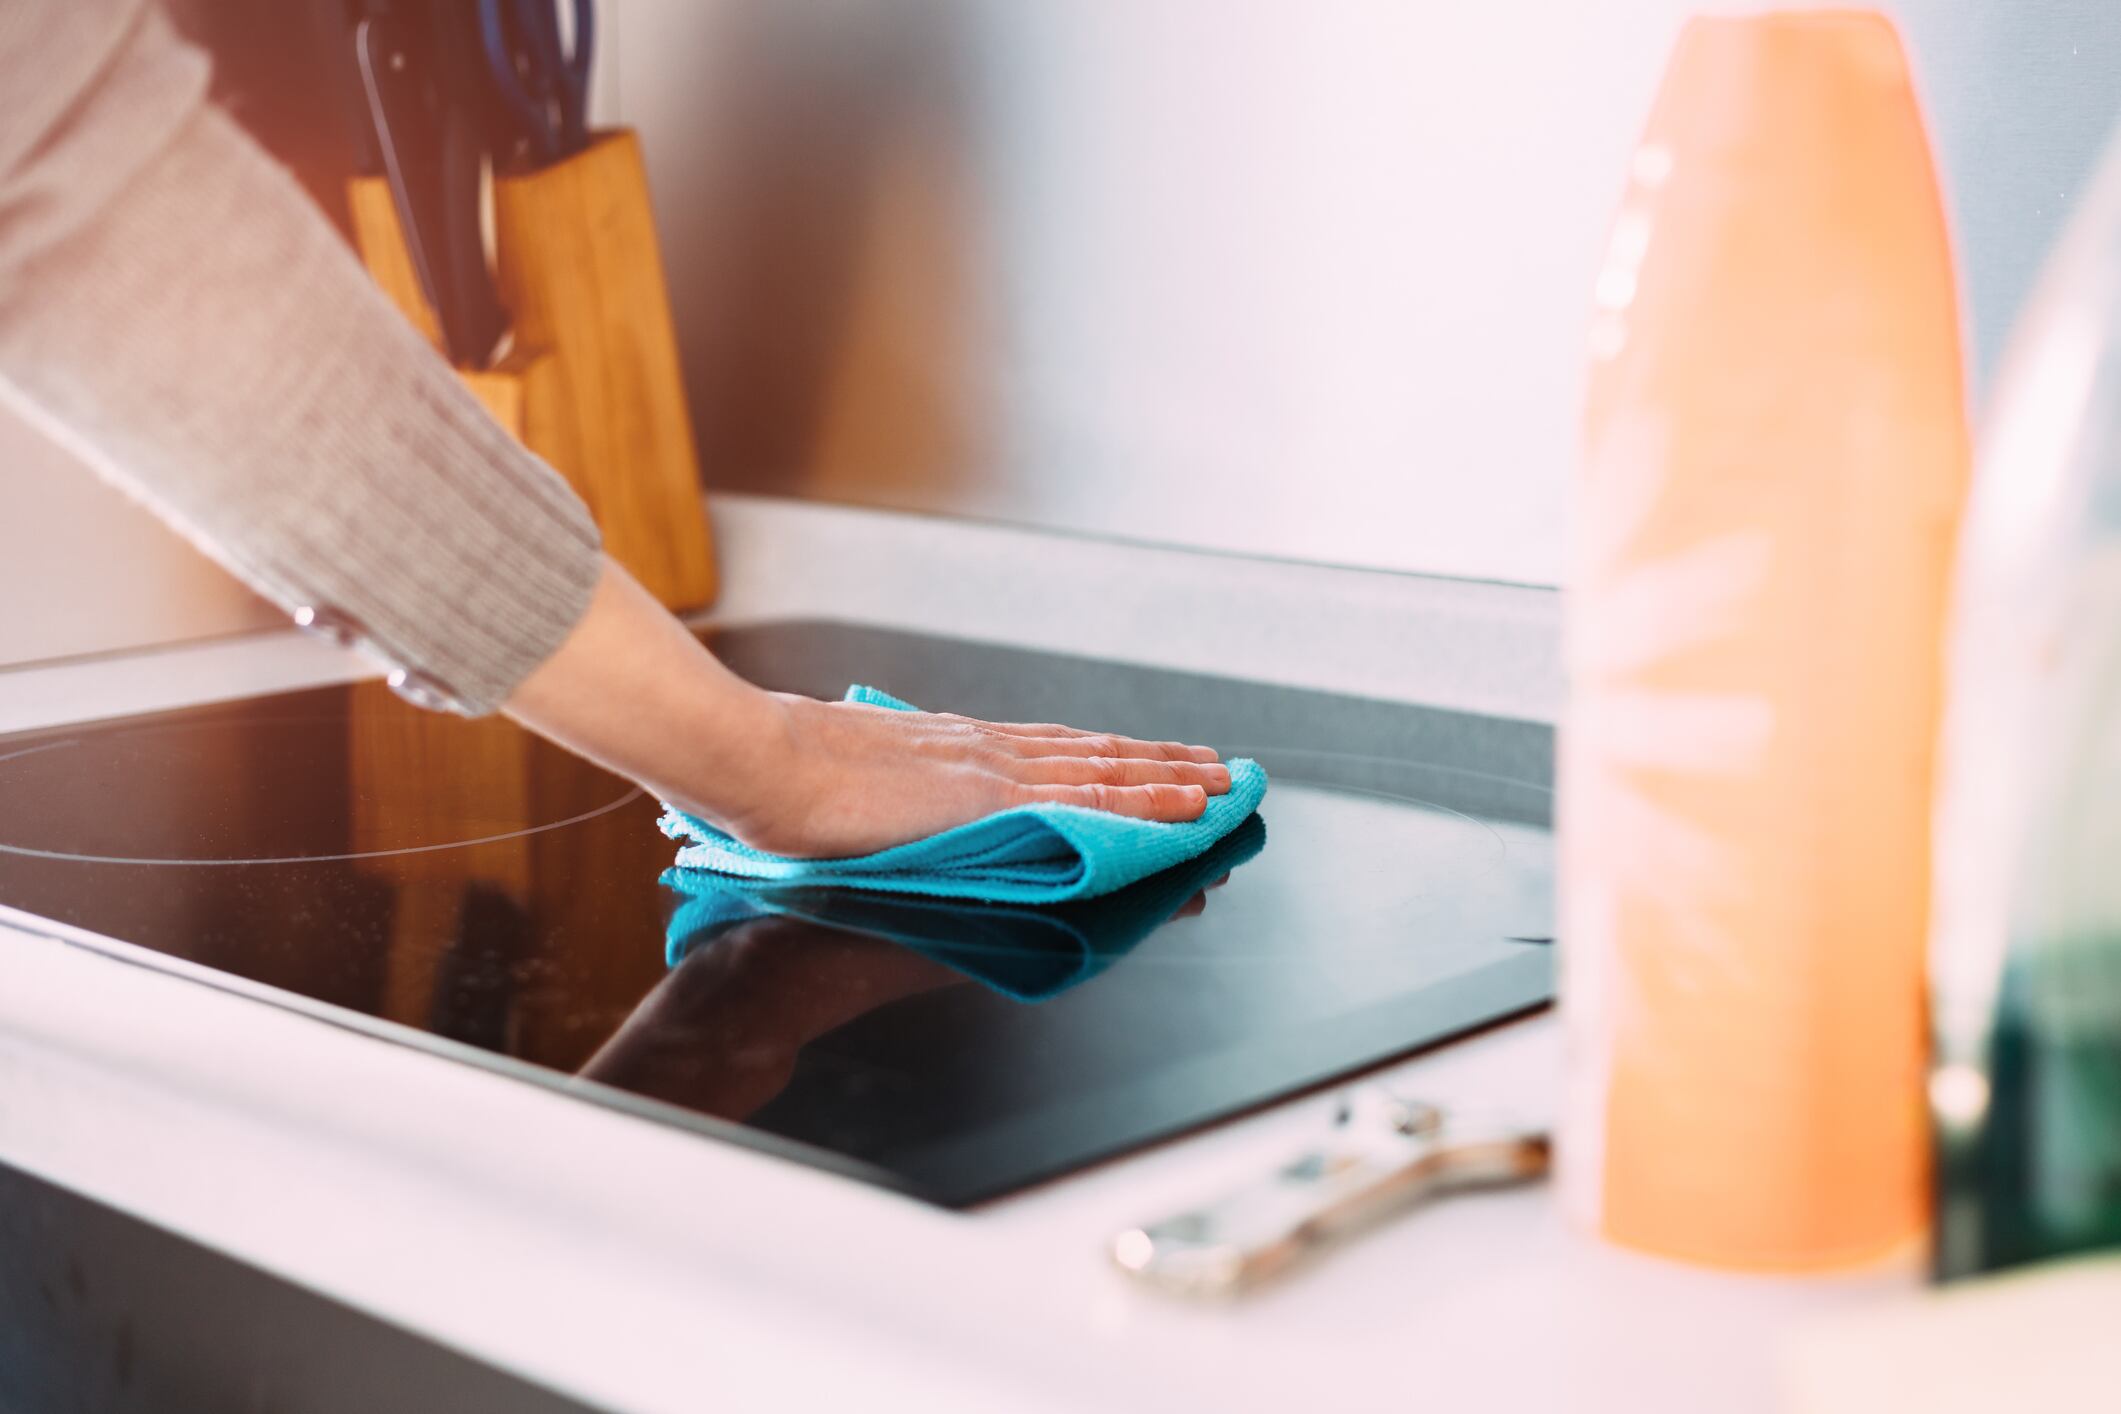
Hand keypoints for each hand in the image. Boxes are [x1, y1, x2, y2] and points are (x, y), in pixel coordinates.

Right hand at [718, 692, 1228, 857]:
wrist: (755, 765)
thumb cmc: (772, 783)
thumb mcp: (834, 793)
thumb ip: (873, 806)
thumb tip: (868, 818)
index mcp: (945, 751)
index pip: (1045, 752)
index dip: (1103, 759)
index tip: (1146, 761)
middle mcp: (981, 751)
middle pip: (1090, 755)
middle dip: (1156, 765)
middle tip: (1216, 769)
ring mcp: (992, 771)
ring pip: (1106, 772)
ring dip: (1172, 779)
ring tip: (1226, 786)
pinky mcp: (993, 799)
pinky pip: (1091, 801)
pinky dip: (1147, 800)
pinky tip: (1189, 806)